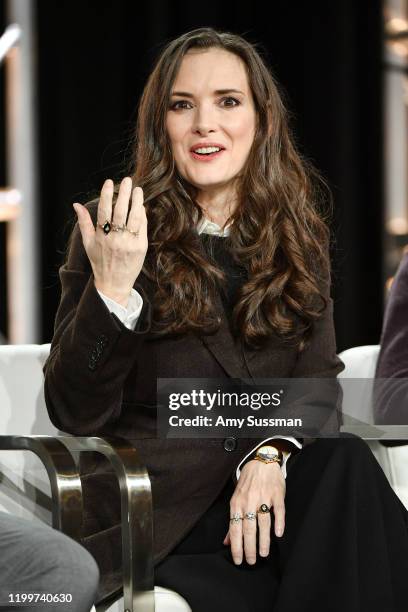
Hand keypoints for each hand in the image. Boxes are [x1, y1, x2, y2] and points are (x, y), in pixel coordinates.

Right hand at [73, 177, 147, 305]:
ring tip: (138, 190)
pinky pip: (142, 227)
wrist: (114, 283)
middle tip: (127, 180)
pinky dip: (142, 216)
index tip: (110, 182)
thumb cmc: (100, 262)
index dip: (107, 195)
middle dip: (124, 194)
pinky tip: (141, 206)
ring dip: (137, 202)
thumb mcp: (88, 243)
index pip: (104, 211)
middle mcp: (115, 239)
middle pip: (120, 211)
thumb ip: (84, 222)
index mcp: (101, 236)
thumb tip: (76, 204)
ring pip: (134, 218)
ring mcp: (129, 243)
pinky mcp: (140, 247)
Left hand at [223, 459, 285, 564]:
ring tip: (263, 553)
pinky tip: (278, 534)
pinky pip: (279, 511)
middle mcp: (249, 501)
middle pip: (248, 528)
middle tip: (252, 561)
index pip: (235, 529)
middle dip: (249, 548)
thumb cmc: (248, 482)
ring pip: (263, 522)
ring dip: (263, 540)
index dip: (236, 546)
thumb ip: (233, 520)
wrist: (262, 461)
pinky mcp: (276, 494)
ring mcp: (263, 497)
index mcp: (237, 503)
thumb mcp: (236, 498)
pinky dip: (279, 523)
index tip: (238, 560)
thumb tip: (226, 541)